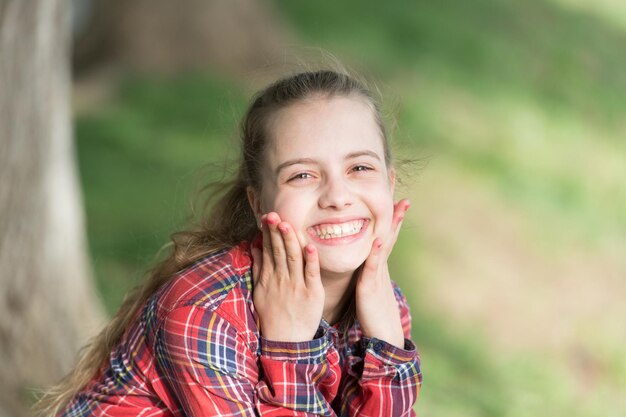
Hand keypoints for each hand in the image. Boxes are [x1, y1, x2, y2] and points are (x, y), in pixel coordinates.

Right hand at [251, 212, 324, 341]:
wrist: (286, 341)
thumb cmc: (273, 316)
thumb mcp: (260, 292)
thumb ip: (259, 269)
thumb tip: (255, 248)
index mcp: (270, 278)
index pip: (269, 250)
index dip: (268, 233)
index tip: (267, 218)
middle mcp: (282, 280)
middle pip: (279, 251)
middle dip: (276, 232)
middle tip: (274, 214)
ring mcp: (297, 286)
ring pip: (293, 258)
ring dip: (290, 240)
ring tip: (287, 224)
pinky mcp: (312, 293)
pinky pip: (311, 274)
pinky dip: (310, 260)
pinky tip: (309, 247)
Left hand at [355, 199, 409, 347]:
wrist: (382, 335)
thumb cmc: (373, 312)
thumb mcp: (370, 285)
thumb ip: (368, 271)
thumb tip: (366, 260)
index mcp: (377, 263)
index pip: (384, 233)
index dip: (390, 215)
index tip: (393, 194)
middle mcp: (380, 265)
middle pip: (389, 233)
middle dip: (395, 212)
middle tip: (402, 192)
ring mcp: (377, 274)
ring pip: (384, 244)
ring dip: (391, 225)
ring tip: (398, 205)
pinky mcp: (369, 287)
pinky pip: (372, 267)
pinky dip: (375, 252)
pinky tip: (378, 239)